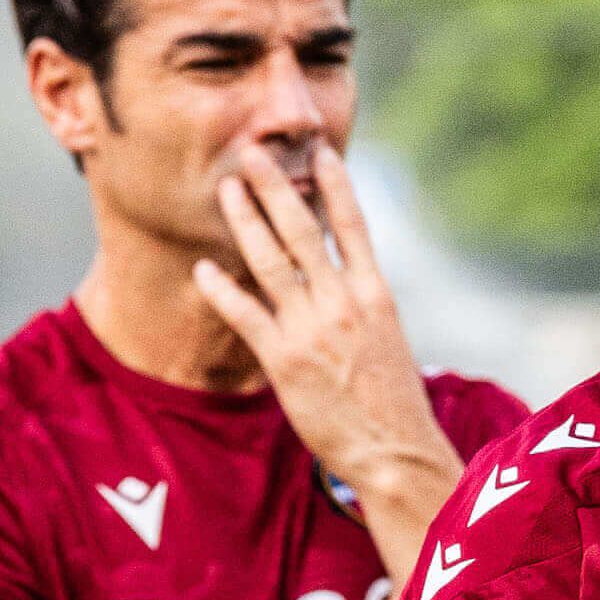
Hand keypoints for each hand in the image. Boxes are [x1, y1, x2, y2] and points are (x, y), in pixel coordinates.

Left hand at [194, 142, 459, 572]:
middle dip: (275, 187)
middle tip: (252, 152)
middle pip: (303, 231)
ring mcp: (312, 328)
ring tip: (226, 190)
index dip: (335, 185)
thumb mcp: (389, 340)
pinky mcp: (284, 359)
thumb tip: (344, 279)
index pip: (351, 226)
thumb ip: (362, 304)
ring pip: (271, 261)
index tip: (320, 149)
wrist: (395, 449)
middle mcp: (343, 302)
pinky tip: (204, 269)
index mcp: (374, 294)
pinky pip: (246, 313)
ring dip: (245, 222)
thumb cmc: (392, 401)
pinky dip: (223, 288)